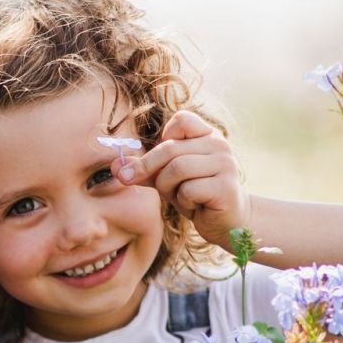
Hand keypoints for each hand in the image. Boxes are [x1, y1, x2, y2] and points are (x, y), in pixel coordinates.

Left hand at [115, 110, 250, 248]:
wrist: (228, 222)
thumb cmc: (197, 196)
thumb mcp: (168, 179)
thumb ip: (144, 170)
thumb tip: (114, 167)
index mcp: (207, 135)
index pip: (180, 120)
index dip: (163, 141)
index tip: (163, 161)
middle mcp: (219, 144)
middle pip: (170, 149)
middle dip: (152, 170)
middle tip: (156, 188)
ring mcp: (226, 165)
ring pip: (177, 169)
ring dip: (169, 188)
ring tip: (182, 197)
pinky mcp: (226, 187)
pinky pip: (188, 190)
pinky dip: (184, 202)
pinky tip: (197, 206)